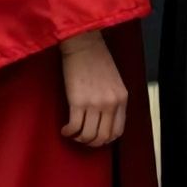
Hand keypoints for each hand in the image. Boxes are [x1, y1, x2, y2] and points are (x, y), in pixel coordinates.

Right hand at [59, 30, 127, 147]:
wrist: (83, 44)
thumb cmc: (96, 58)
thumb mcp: (113, 80)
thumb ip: (112, 99)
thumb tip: (103, 117)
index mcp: (121, 99)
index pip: (118, 130)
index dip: (106, 138)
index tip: (97, 136)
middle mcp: (111, 104)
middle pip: (103, 136)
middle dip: (92, 143)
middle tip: (83, 139)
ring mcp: (95, 104)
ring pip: (89, 135)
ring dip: (80, 139)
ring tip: (73, 134)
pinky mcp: (78, 102)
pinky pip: (75, 126)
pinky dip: (69, 132)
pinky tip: (65, 130)